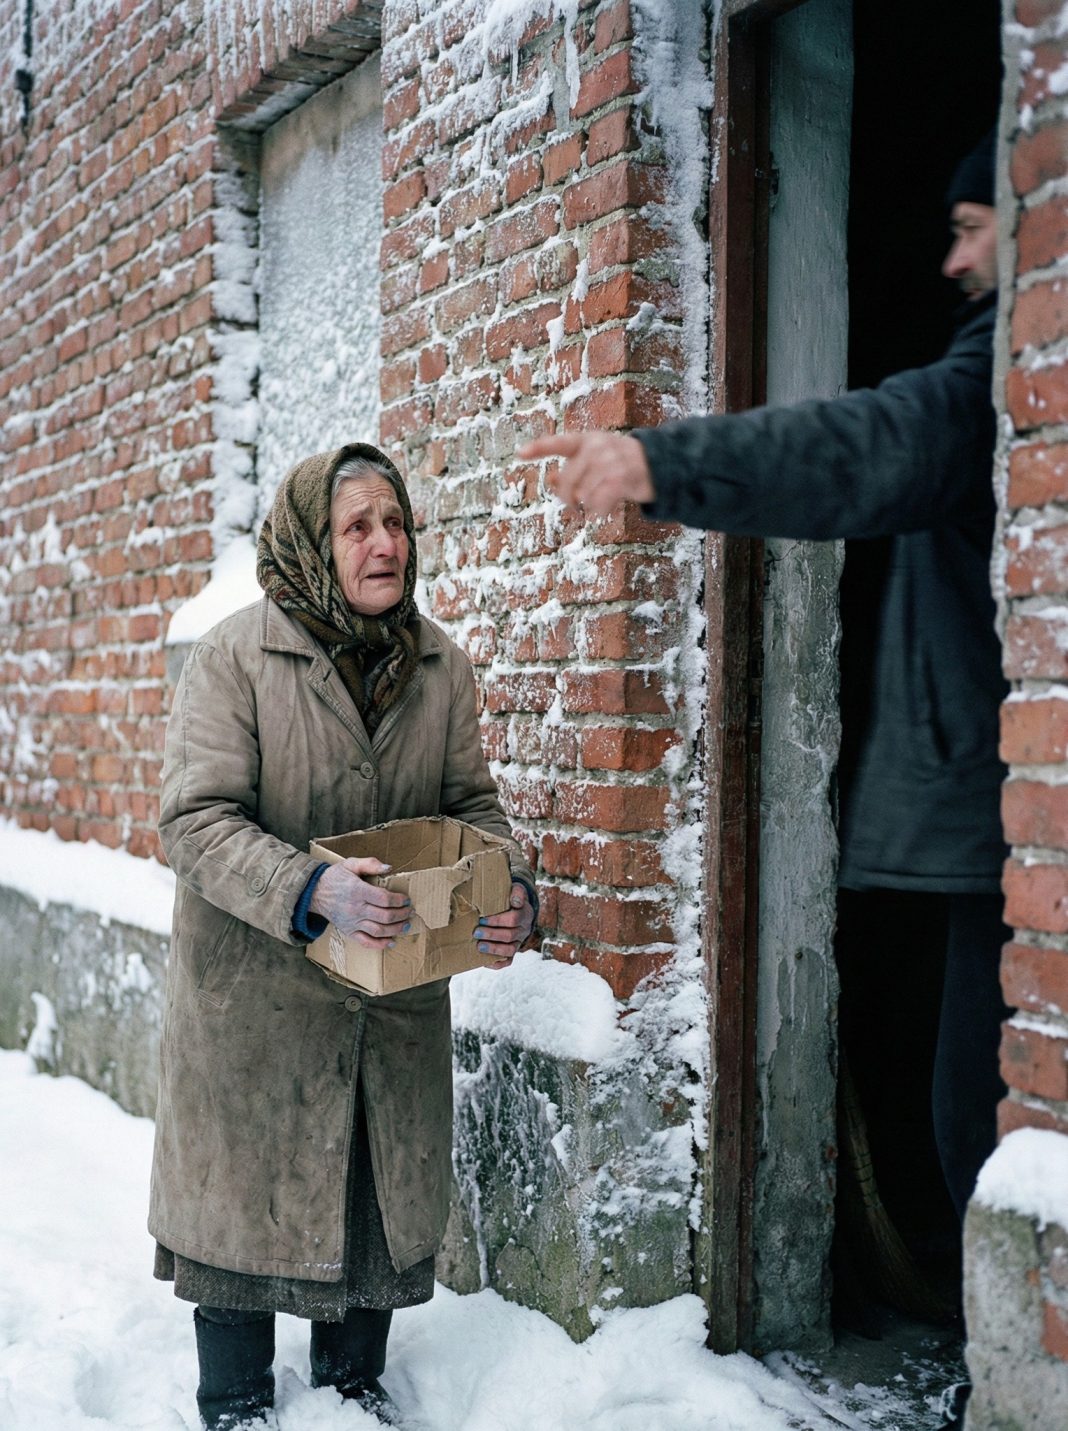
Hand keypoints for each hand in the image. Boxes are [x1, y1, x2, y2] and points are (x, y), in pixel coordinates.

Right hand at [309, 857, 411, 948]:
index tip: (406, 899)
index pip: (384, 899)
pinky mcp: (349, 932)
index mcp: (357, 891)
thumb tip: (389, 868)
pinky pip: (366, 942)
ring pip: (379, 931)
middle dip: (402, 915)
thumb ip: (370, 864)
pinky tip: (392, 941)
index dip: (399, 900)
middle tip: (410, 911)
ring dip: (396, 929)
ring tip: (406, 924)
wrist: (315, 892)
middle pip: (385, 916)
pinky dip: (380, 944)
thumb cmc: (335, 877)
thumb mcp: (350, 864)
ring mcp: (352, 923)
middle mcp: (355, 909)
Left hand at [475, 882, 534, 969]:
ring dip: (494, 949)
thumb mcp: (517, 889)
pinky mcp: (513, 951)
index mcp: (525, 914)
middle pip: (509, 936)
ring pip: (510, 950)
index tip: (482, 919)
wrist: (520, 909)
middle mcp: (523, 930)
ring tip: (479, 946)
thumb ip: (517, 892)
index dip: (497, 920)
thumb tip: (515, 900)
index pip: (513, 919)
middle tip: (476, 932)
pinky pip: (508, 961)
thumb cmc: (512, 898)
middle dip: (491, 935)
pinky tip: (485, 962)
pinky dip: (497, 964)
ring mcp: (519, 942)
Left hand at [518, 432, 654, 514]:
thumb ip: (572, 470)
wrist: (657, 464)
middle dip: (567, 499)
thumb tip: (552, 482)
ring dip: (586, 506)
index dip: (538, 448)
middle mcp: (596, 447)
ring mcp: (609, 461)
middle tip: (573, 508)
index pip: (558, 443)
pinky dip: (599, 511)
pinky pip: (598, 503)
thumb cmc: (618, 464)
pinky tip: (603, 511)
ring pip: (582, 495)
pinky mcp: (621, 478)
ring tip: (595, 506)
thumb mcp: (594, 463)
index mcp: (586, 440)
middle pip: (567, 480)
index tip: (519, 454)